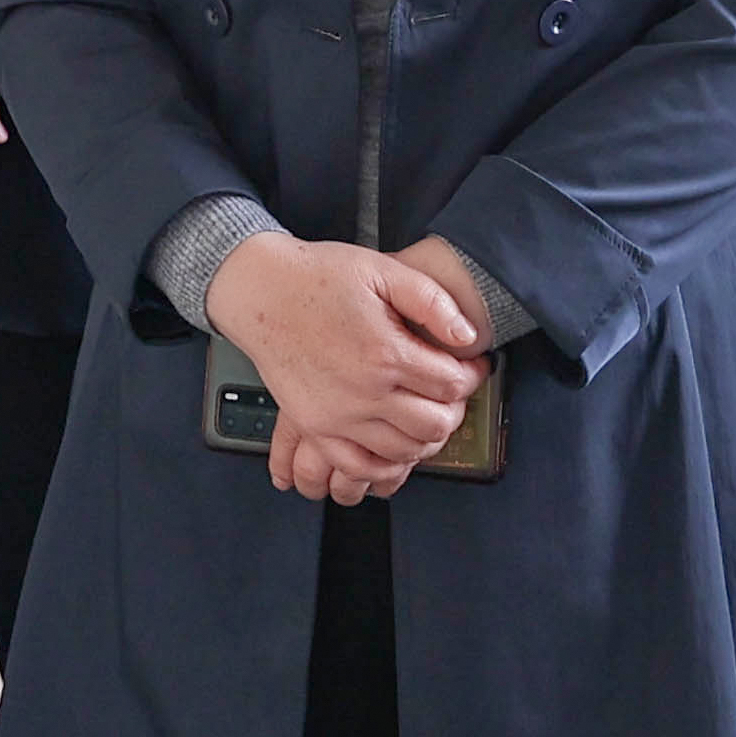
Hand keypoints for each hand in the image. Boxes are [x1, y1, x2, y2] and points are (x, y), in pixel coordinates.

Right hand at [213, 233, 478, 504]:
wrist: (263, 293)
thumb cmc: (319, 278)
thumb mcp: (383, 271)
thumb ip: (432, 301)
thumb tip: (467, 335)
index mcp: (386, 352)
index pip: (451, 383)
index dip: (472, 375)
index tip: (472, 366)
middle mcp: (364, 392)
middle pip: (434, 424)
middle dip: (454, 409)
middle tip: (453, 393)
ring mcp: (338, 416)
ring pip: (403, 451)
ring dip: (425, 437)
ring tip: (427, 413)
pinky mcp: (316, 427)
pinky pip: (359, 466)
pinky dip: (385, 465)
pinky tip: (395, 445)